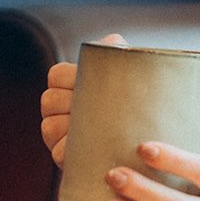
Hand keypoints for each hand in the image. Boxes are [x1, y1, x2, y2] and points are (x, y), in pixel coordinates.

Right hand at [40, 32, 126, 168]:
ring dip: (70, 127)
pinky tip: (93, 147)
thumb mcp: (131, 74)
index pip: (56, 75)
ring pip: (49, 127)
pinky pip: (58, 153)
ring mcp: (60, 135)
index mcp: (70, 85)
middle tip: (99, 107)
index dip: (68, 77)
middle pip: (49, 101)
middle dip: (69, 102)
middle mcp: (60, 109)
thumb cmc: (138, 98)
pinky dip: (71, 149)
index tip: (89, 81)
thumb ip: (118, 54)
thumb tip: (113, 41)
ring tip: (97, 126)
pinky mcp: (66, 159)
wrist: (151, 136)